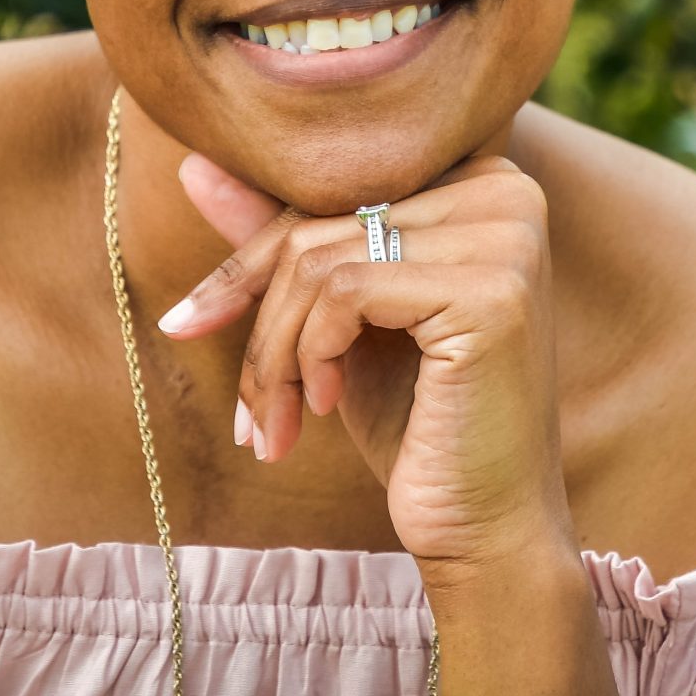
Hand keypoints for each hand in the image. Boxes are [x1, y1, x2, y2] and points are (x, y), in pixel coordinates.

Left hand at [158, 151, 575, 576]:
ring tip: (273, 424)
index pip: (331, 193)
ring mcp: (507, 237)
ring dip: (274, 355)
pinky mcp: (492, 290)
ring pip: (320, 260)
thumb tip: (194, 166)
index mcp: (480, 182)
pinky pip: (344, 291)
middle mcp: (506, 191)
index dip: (254, 262)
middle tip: (244, 414)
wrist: (486, 529)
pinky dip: (311, 355)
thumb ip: (286, 242)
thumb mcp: (339, 325)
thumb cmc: (417, 425)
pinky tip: (325, 408)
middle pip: (321, 223)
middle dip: (261, 321)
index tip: (189, 321)